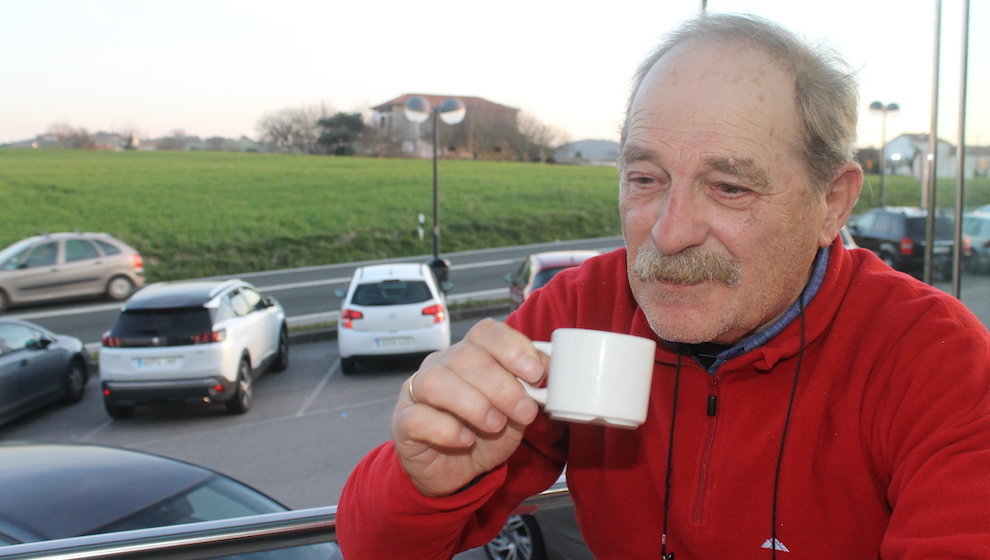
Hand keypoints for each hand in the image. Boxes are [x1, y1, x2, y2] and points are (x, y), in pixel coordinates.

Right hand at [391, 318, 546, 496]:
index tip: (536, 373)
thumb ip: (530, 389)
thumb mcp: (516, 411)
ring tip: (495, 424)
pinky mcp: (404, 423)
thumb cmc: (486, 433)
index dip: (512, 347)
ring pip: (437, 381)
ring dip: (474, 403)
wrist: (456, 472)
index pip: (485, 332)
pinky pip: (417, 417)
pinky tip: (465, 440)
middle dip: (502, 385)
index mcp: (469, 354)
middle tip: (524, 411)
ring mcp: (417, 392)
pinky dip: (446, 429)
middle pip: (465, 357)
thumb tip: (549, 371)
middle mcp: (440, 365)